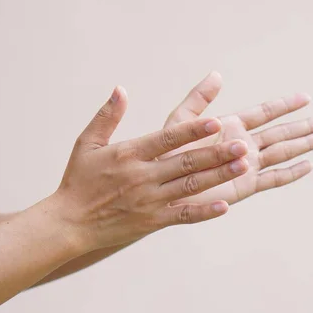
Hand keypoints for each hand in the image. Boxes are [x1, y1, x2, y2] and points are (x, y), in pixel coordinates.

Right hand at [52, 86, 249, 252]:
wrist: (69, 222)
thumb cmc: (77, 180)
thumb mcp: (87, 143)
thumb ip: (107, 116)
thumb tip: (121, 89)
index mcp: (129, 154)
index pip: (166, 139)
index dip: (192, 131)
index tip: (215, 123)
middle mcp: (143, 177)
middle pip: (186, 163)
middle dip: (216, 153)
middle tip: (243, 145)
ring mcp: (149, 201)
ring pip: (190, 187)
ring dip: (218, 176)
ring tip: (243, 167)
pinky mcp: (152, 222)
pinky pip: (182, 216)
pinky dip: (203, 212)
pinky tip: (224, 206)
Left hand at [161, 72, 312, 204]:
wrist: (160, 185)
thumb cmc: (164, 154)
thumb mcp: (180, 121)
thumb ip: (198, 99)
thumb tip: (217, 74)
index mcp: (230, 127)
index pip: (265, 113)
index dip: (285, 105)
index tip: (306, 97)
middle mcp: (242, 145)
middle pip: (281, 133)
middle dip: (305, 126)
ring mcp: (245, 166)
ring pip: (283, 152)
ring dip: (305, 145)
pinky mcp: (243, 186)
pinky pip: (273, 178)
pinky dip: (291, 173)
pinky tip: (308, 165)